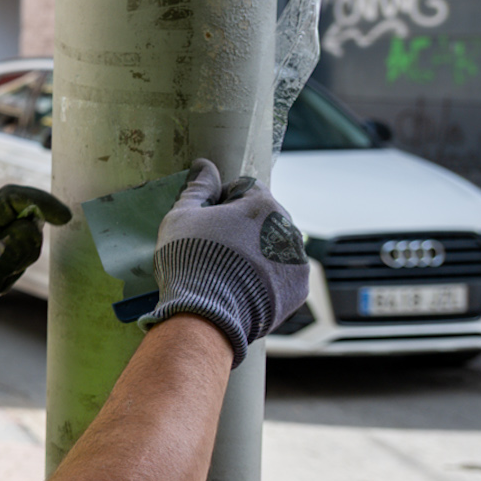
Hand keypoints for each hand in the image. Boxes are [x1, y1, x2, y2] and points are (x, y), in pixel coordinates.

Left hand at [0, 184, 72, 353]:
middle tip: (2, 279)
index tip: (65, 219)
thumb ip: (3, 256)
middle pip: (22, 220)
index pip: (11, 197)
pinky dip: (9, 270)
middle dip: (26, 250)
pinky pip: (11, 253)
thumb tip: (32, 226)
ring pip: (20, 239)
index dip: (41, 202)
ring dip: (16, 264)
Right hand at [140, 158, 310, 365]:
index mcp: (263, 204)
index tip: (206, 221)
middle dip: (243, 227)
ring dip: (257, 252)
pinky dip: (267, 278)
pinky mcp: (298, 289)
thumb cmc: (190, 258)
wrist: (206, 315)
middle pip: (263, 218)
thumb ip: (197, 188)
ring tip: (228, 273)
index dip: (222, 201)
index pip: (245, 188)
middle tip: (215, 249)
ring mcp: (297, 260)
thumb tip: (204, 165)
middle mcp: (288, 228)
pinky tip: (243, 288)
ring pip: (275, 246)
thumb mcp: (181, 218)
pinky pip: (282, 275)